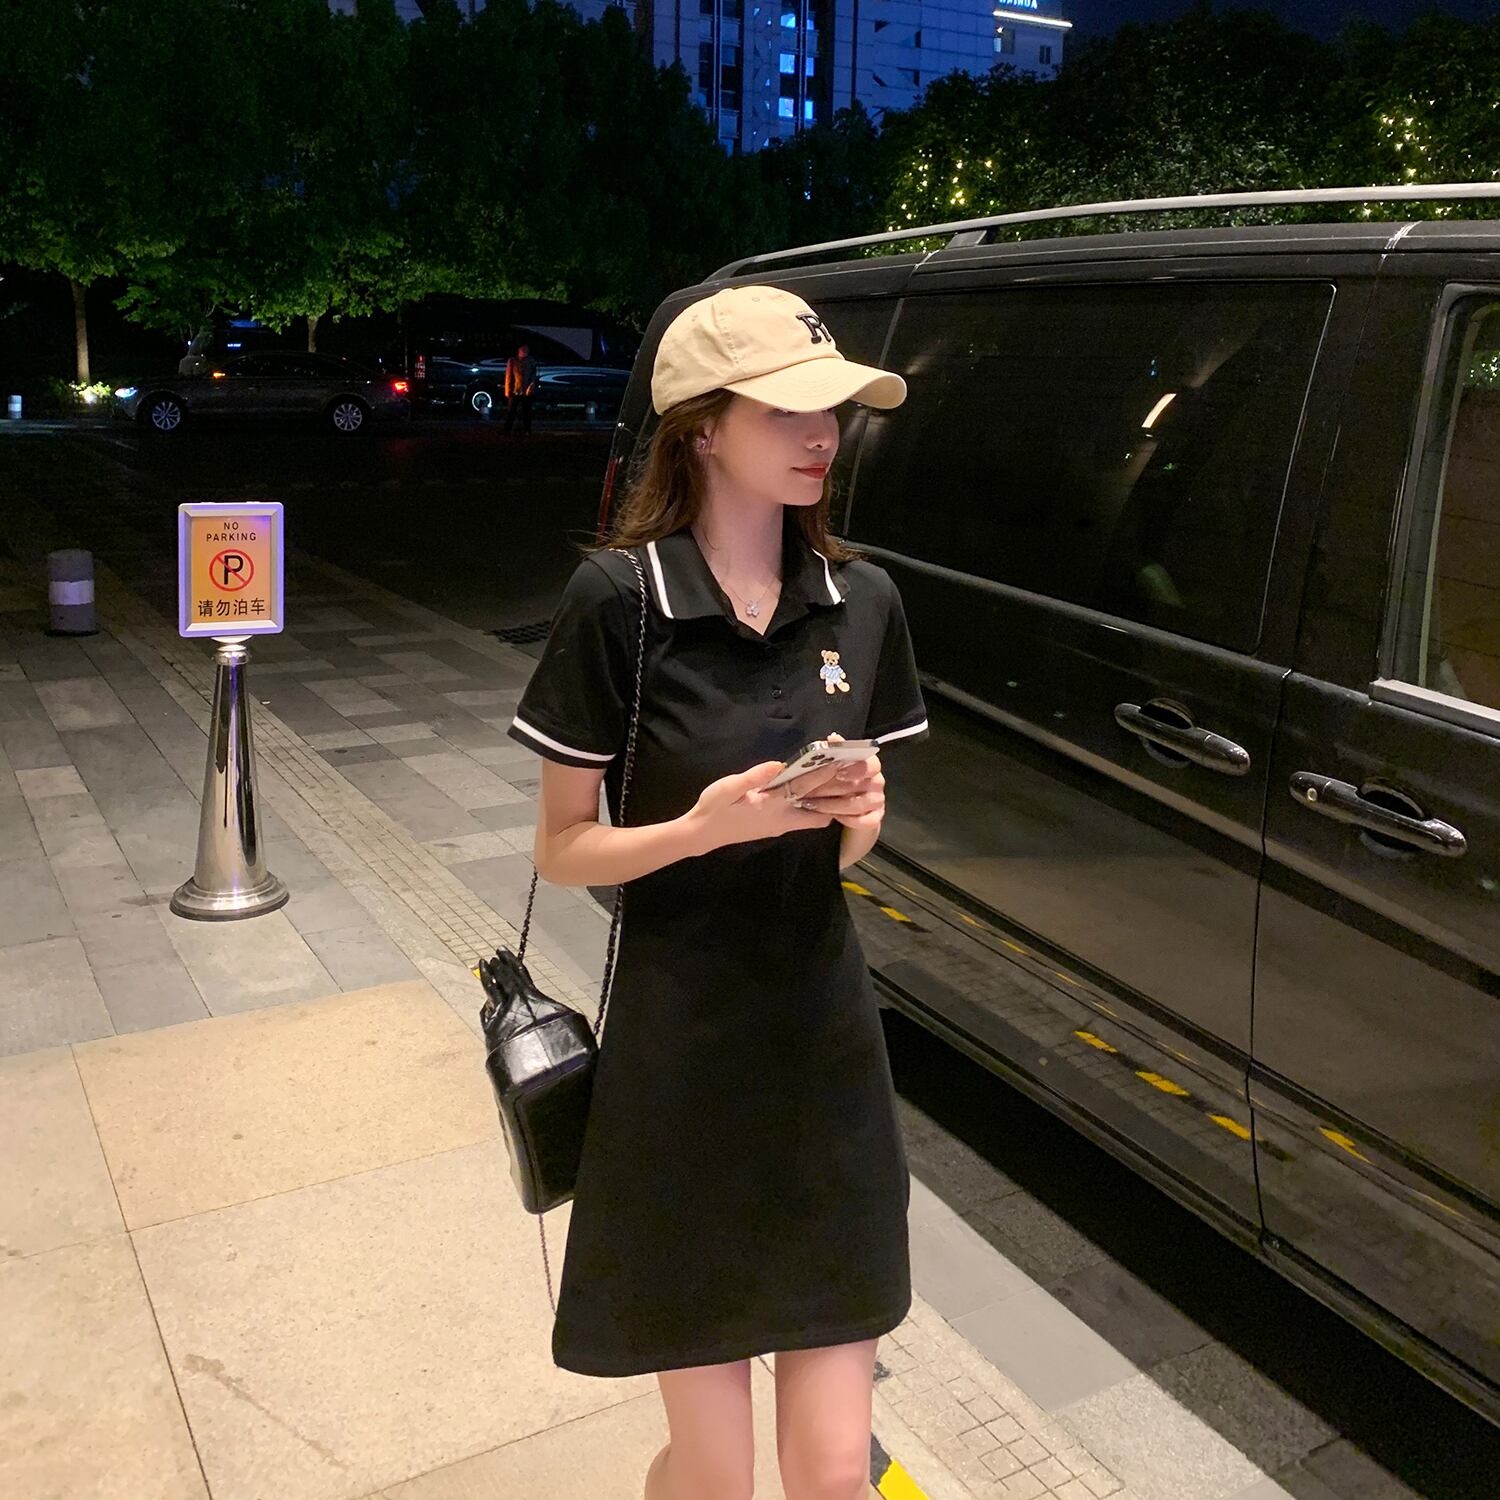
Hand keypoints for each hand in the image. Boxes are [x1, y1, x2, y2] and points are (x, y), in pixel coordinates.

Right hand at [686, 759, 834, 851]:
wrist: (703, 835)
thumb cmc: (713, 809)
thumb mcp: (727, 789)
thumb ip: (753, 778)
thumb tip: (777, 764)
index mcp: (770, 806)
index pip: (803, 788)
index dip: (823, 774)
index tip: (841, 762)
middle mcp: (782, 819)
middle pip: (820, 810)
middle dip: (836, 794)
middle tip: (851, 778)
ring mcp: (782, 826)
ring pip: (815, 817)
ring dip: (828, 802)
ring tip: (840, 783)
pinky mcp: (778, 828)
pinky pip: (806, 819)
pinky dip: (816, 807)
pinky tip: (818, 793)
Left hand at [790, 734, 884, 831]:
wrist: (841, 805)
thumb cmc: (835, 782)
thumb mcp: (831, 766)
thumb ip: (834, 751)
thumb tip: (833, 738)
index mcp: (868, 765)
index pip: (871, 764)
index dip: (856, 768)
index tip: (838, 772)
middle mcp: (876, 782)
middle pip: (865, 785)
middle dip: (835, 789)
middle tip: (811, 791)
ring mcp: (877, 801)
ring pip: (860, 804)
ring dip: (835, 805)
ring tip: (814, 805)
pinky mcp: (875, 818)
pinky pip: (866, 821)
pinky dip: (848, 820)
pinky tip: (832, 817)